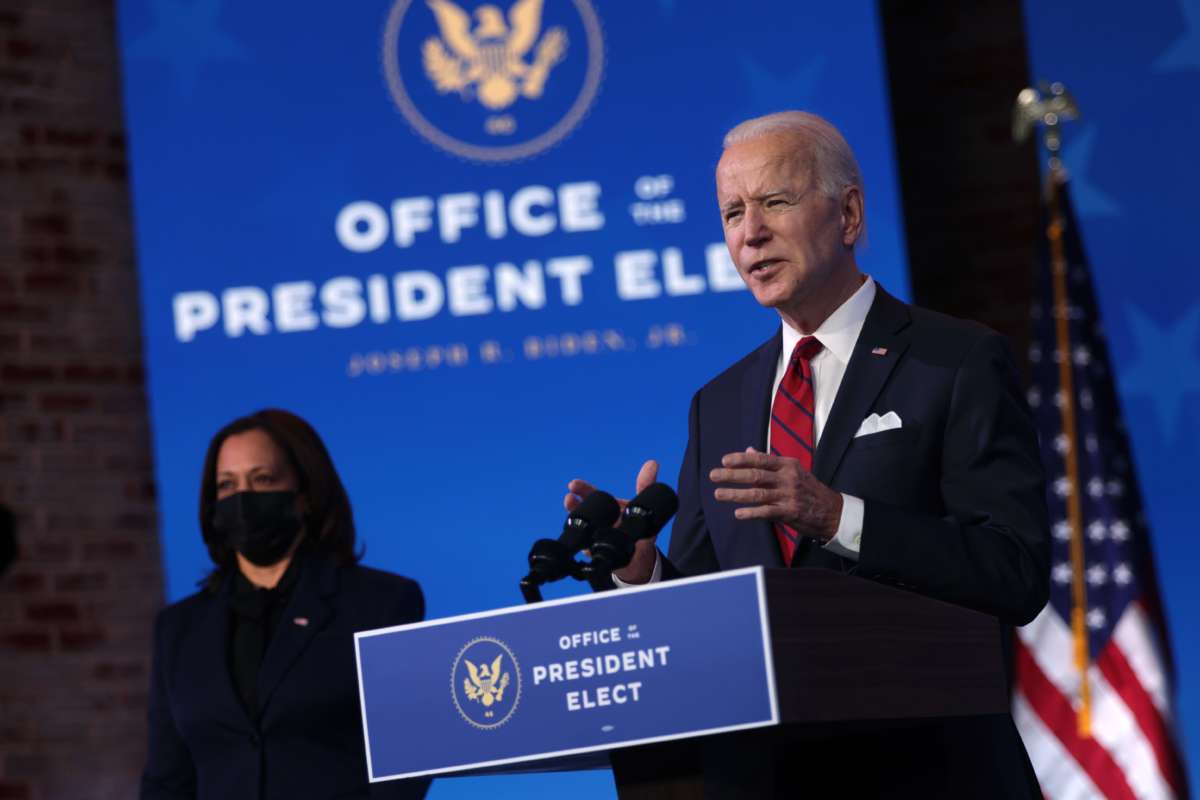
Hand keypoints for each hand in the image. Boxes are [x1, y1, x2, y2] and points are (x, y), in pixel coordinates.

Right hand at [564, 459, 658, 583]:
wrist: (638, 555)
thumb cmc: (636, 525)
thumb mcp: (642, 504)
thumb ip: (646, 484)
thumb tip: (652, 463)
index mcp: (606, 507)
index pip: (591, 495)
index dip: (582, 489)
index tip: (573, 484)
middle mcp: (597, 521)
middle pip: (581, 511)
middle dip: (573, 505)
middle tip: (569, 499)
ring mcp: (595, 538)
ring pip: (581, 531)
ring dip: (576, 526)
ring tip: (573, 520)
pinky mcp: (599, 555)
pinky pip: (592, 552)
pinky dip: (589, 549)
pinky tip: (587, 547)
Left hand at [710, 448, 841, 540]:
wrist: (833, 511)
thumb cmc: (809, 489)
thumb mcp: (792, 471)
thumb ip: (769, 462)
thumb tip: (749, 450)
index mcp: (787, 465)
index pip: (760, 459)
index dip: (741, 459)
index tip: (724, 460)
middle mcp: (787, 478)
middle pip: (755, 475)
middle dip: (732, 475)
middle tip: (713, 475)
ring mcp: (789, 496)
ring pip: (757, 494)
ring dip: (736, 494)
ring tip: (718, 494)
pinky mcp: (790, 513)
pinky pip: (767, 512)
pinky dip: (752, 513)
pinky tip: (738, 514)